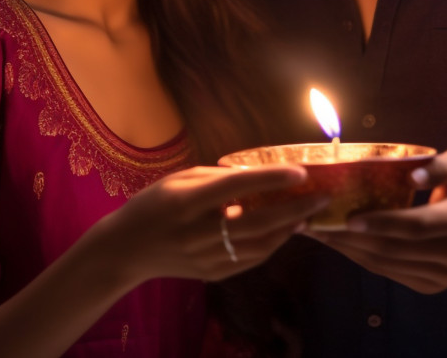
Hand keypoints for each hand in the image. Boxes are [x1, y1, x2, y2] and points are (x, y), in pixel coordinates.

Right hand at [98, 164, 327, 284]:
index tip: (299, 172)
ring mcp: (205, 258)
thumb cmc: (152, 205)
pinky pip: (249, 261)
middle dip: (293, 209)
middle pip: (256, 222)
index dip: (270, 179)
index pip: (236, 187)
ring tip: (308, 215)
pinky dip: (271, 246)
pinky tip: (285, 232)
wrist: (125, 250)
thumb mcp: (178, 180)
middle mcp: (198, 232)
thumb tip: (255, 175)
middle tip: (320, 197)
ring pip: (258, 247)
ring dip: (288, 230)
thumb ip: (216, 177)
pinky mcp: (210, 274)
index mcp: (187, 202)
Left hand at [306, 147, 446, 293]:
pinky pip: (389, 272)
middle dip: (350, 237)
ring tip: (315, 230)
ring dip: (348, 249)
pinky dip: (361, 257)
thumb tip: (412, 174)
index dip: (384, 223)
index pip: (420, 225)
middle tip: (313, 220)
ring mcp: (446, 274)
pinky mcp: (433, 285)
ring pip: (387, 264)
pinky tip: (338, 242)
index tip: (349, 217)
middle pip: (396, 248)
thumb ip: (442, 166)